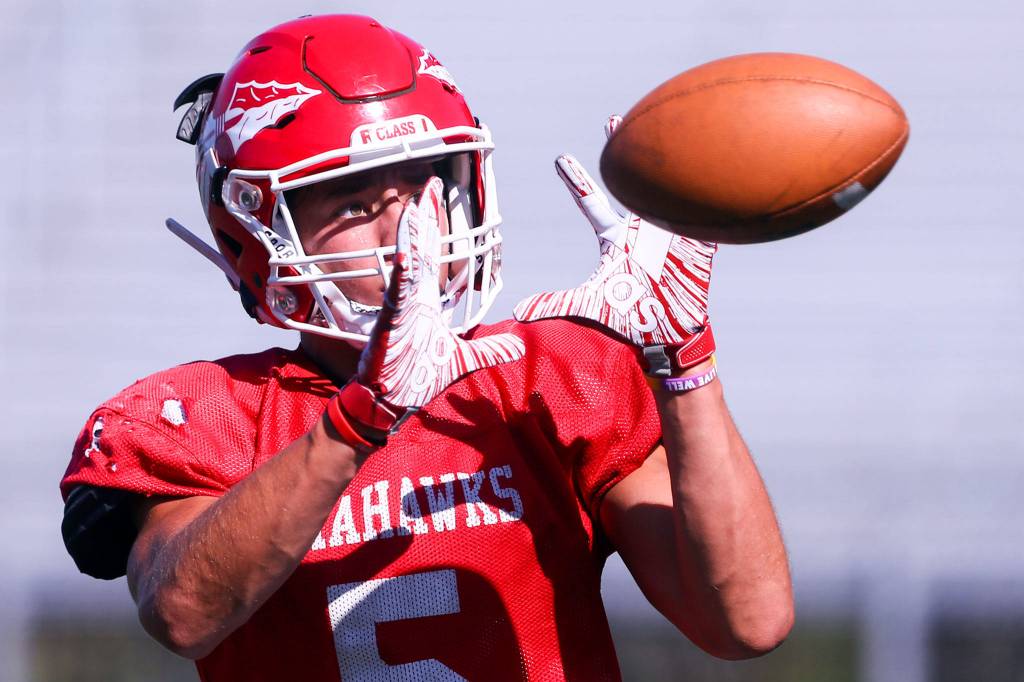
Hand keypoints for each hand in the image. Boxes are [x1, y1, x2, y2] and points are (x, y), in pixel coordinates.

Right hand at [331, 177, 525, 444]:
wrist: (390, 401)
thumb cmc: (416, 377)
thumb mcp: (464, 360)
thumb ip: (490, 351)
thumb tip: (518, 347)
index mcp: (426, 302)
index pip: (434, 256)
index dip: (437, 228)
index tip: (438, 198)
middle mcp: (412, 298)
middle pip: (421, 250)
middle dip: (425, 218)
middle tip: (429, 185)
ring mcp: (400, 309)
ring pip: (406, 266)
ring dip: (411, 238)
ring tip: (415, 208)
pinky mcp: (390, 324)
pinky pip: (396, 296)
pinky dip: (400, 277)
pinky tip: (404, 257)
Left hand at [514, 116, 717, 375]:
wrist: (673, 333)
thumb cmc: (633, 318)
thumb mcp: (592, 307)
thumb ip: (557, 304)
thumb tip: (517, 310)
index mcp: (615, 238)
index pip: (591, 203)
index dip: (576, 181)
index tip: (559, 158)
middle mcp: (642, 228)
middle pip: (631, 181)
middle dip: (624, 149)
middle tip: (613, 118)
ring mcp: (671, 231)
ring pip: (668, 187)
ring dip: (670, 159)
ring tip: (668, 123)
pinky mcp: (699, 243)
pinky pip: (705, 214)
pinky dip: (711, 194)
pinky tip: (716, 166)